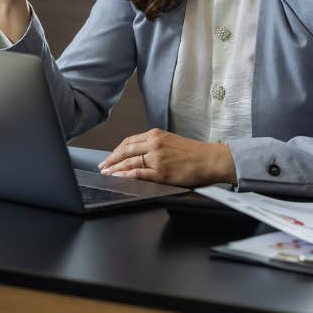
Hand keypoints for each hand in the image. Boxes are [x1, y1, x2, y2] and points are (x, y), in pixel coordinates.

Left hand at [97, 128, 234, 186]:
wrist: (210, 159)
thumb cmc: (193, 152)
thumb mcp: (170, 141)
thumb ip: (154, 144)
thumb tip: (138, 153)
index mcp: (155, 135)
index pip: (129, 141)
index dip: (116, 150)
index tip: (110, 156)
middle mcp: (154, 144)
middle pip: (125, 151)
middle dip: (111, 159)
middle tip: (102, 166)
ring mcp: (157, 158)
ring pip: (129, 162)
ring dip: (115, 168)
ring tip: (107, 173)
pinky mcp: (161, 172)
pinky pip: (138, 173)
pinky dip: (125, 175)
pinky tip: (118, 177)